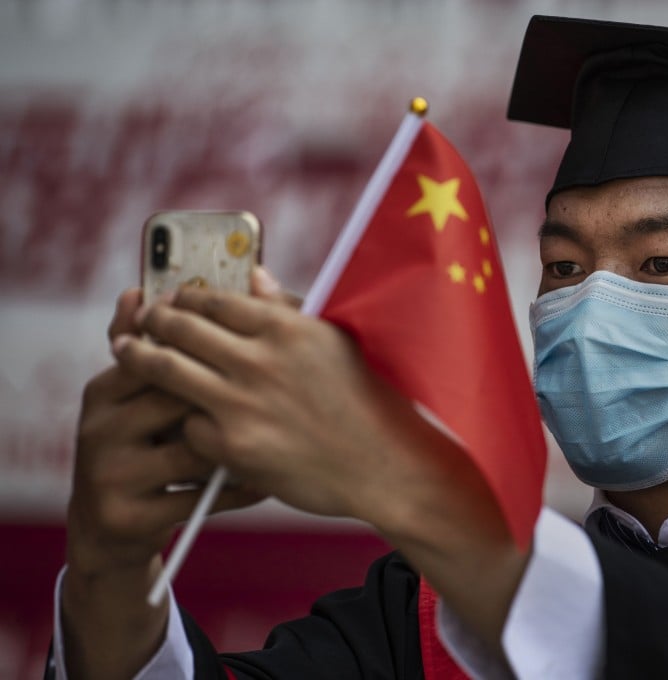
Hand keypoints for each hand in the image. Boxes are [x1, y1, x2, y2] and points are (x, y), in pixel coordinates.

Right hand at [62, 287, 262, 679]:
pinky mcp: (129, 517)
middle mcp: (99, 429)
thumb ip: (150, 348)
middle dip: (230, 394)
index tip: (255, 349)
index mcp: (104, 390)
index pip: (159, 354)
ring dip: (242, 444)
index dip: (209, 348)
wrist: (109, 530)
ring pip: (194, 449)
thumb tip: (139, 288)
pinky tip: (268, 482)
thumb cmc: (144, 448)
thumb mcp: (139, 401)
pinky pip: (202, 498)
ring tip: (282, 434)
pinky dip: (241, 489)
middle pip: (177, 397)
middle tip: (280, 389)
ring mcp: (110, 475)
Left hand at [114, 269, 528, 653]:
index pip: (215, 299)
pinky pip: (188, 424)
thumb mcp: (336, 342)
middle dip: (153, 319)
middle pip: (181, 327)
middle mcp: (260, 359)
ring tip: (126, 350)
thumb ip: (289, 309)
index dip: (185, 297)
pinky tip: (175, 414)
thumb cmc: (366, 400)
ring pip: (167, 370)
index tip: (171, 298)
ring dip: (139, 357)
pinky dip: (183, 418)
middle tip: (142, 319)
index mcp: (287, 327)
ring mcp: (242, 403)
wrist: (384, 466)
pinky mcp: (233, 446)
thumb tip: (255, 277)